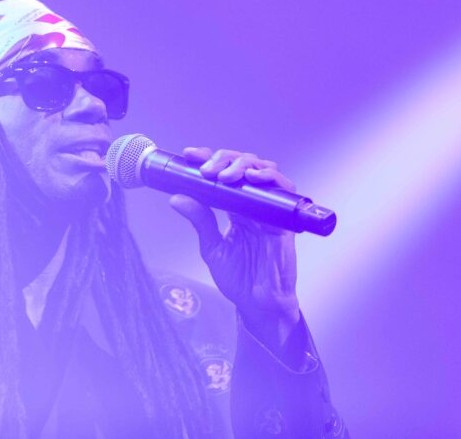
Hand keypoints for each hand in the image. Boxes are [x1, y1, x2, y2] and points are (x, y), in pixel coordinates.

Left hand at [169, 147, 300, 346]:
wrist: (258, 304)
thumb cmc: (239, 279)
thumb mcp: (212, 247)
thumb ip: (199, 221)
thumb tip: (176, 198)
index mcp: (236, 208)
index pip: (223, 175)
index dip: (209, 159)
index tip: (190, 155)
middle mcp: (253, 204)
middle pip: (243, 166)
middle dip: (224, 160)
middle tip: (207, 170)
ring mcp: (269, 210)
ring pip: (262, 171)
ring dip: (244, 165)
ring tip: (225, 175)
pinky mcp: (283, 220)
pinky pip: (283, 190)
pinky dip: (269, 178)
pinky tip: (253, 177)